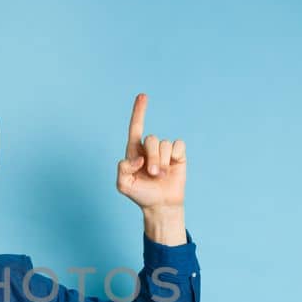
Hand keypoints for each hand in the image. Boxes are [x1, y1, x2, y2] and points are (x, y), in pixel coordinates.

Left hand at [116, 93, 186, 210]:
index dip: (139, 111)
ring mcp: (164, 151)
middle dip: (153, 157)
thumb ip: (123, 169)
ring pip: (165, 144)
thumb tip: (139, 158)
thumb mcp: (123, 185)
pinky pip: (178, 145)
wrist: (161, 205)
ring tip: (161, 176)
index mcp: (134, 151)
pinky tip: (173, 167)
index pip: (135, 127)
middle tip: (153, 174)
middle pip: (151, 139)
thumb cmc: (141, 195)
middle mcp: (149, 148)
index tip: (143, 96)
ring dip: (163, 162)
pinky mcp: (178, 155)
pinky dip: (175, 156)